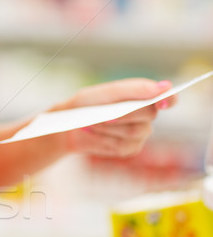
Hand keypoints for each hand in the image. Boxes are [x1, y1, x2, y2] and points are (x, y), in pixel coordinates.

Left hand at [60, 78, 176, 156]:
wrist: (67, 125)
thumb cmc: (87, 105)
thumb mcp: (104, 93)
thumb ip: (132, 90)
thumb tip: (163, 87)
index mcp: (144, 96)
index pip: (168, 98)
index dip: (169, 99)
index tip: (163, 101)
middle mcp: (147, 115)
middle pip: (149, 114)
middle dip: (125, 113)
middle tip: (104, 114)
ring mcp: (140, 133)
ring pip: (134, 131)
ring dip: (109, 126)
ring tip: (91, 121)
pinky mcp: (129, 148)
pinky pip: (122, 145)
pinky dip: (103, 138)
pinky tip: (91, 132)